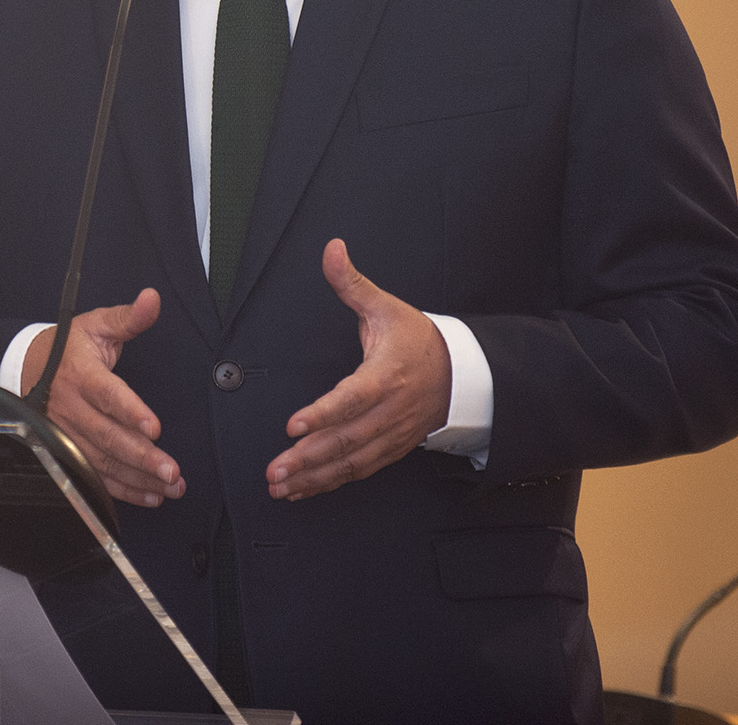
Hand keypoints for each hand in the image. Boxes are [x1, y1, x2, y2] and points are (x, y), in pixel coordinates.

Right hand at [20, 288, 185, 507]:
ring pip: (101, 462)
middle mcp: (70, 407)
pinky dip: (122, 490)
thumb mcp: (96, 325)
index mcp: (80, 373)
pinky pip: (93, 476)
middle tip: (172, 471)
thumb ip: (128, 317)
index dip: (130, 412)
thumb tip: (153, 299)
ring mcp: (65, 433)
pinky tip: (149, 495)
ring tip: (170, 487)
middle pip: (107, 436)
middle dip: (142, 456)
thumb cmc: (68, 347)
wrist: (25, 366)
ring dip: (138, 477)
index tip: (155, 427)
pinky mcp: (64, 451)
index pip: (106, 394)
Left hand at [265, 239, 450, 500]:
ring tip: (281, 486)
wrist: (462, 373)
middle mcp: (390, 410)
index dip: (324, 414)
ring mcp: (392, 434)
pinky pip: (359, 470)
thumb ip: (352, 282)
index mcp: (387, 374)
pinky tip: (303, 488)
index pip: (352, 398)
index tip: (294, 425)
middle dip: (308, 457)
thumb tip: (332, 249)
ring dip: (315, 477)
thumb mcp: (386, 307)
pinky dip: (330, 482)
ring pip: (351, 461)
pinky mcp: (391, 449)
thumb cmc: (418, 341)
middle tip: (276, 470)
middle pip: (347, 439)